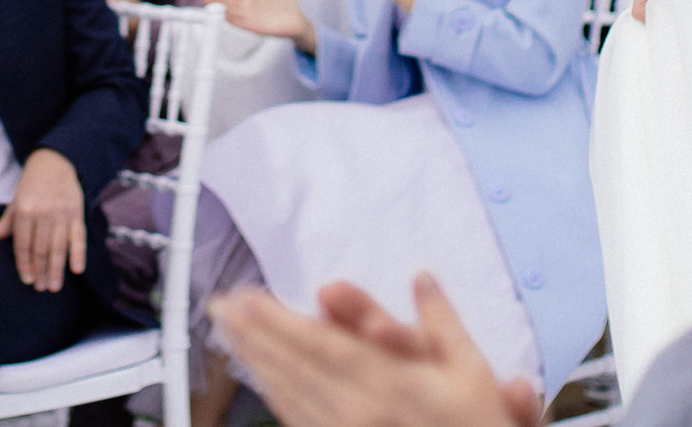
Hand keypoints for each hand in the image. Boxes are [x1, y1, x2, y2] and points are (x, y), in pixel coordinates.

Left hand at [0, 147, 86, 291]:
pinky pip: (79, 236)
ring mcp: (61, 213)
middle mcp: (43, 212)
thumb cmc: (30, 187)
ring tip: (54, 287)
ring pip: (58, 247)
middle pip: (41, 248)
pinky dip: (79, 254)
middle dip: (40, 271)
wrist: (54, 162)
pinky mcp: (77, 212)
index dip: (24, 264)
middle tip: (40, 289)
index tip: (27, 281)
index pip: (23, 244)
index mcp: (24, 210)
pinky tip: (77, 270)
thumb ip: (2, 226)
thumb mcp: (14, 204)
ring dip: (56, 269)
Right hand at [199, 0, 316, 56]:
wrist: (299, 21)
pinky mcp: (257, 27)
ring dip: (220, 7)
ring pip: (232, 10)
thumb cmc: (288, 5)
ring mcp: (251, 18)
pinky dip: (233, 19)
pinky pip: (242, 23)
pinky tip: (224, 15)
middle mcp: (248, 7)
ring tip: (208, 2)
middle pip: (228, 1)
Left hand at [208, 275, 541, 426]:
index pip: (317, 344)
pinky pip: (297, 419)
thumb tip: (423, 279)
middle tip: (220, 305)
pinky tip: (261, 378)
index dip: (275, 320)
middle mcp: (355, 410)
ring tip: (227, 332)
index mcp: (385, 383)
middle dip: (252, 333)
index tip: (245, 298)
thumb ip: (443, 324)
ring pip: (286, 393)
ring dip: (254, 360)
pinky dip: (274, 394)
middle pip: (291, 365)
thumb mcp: (472, 375)